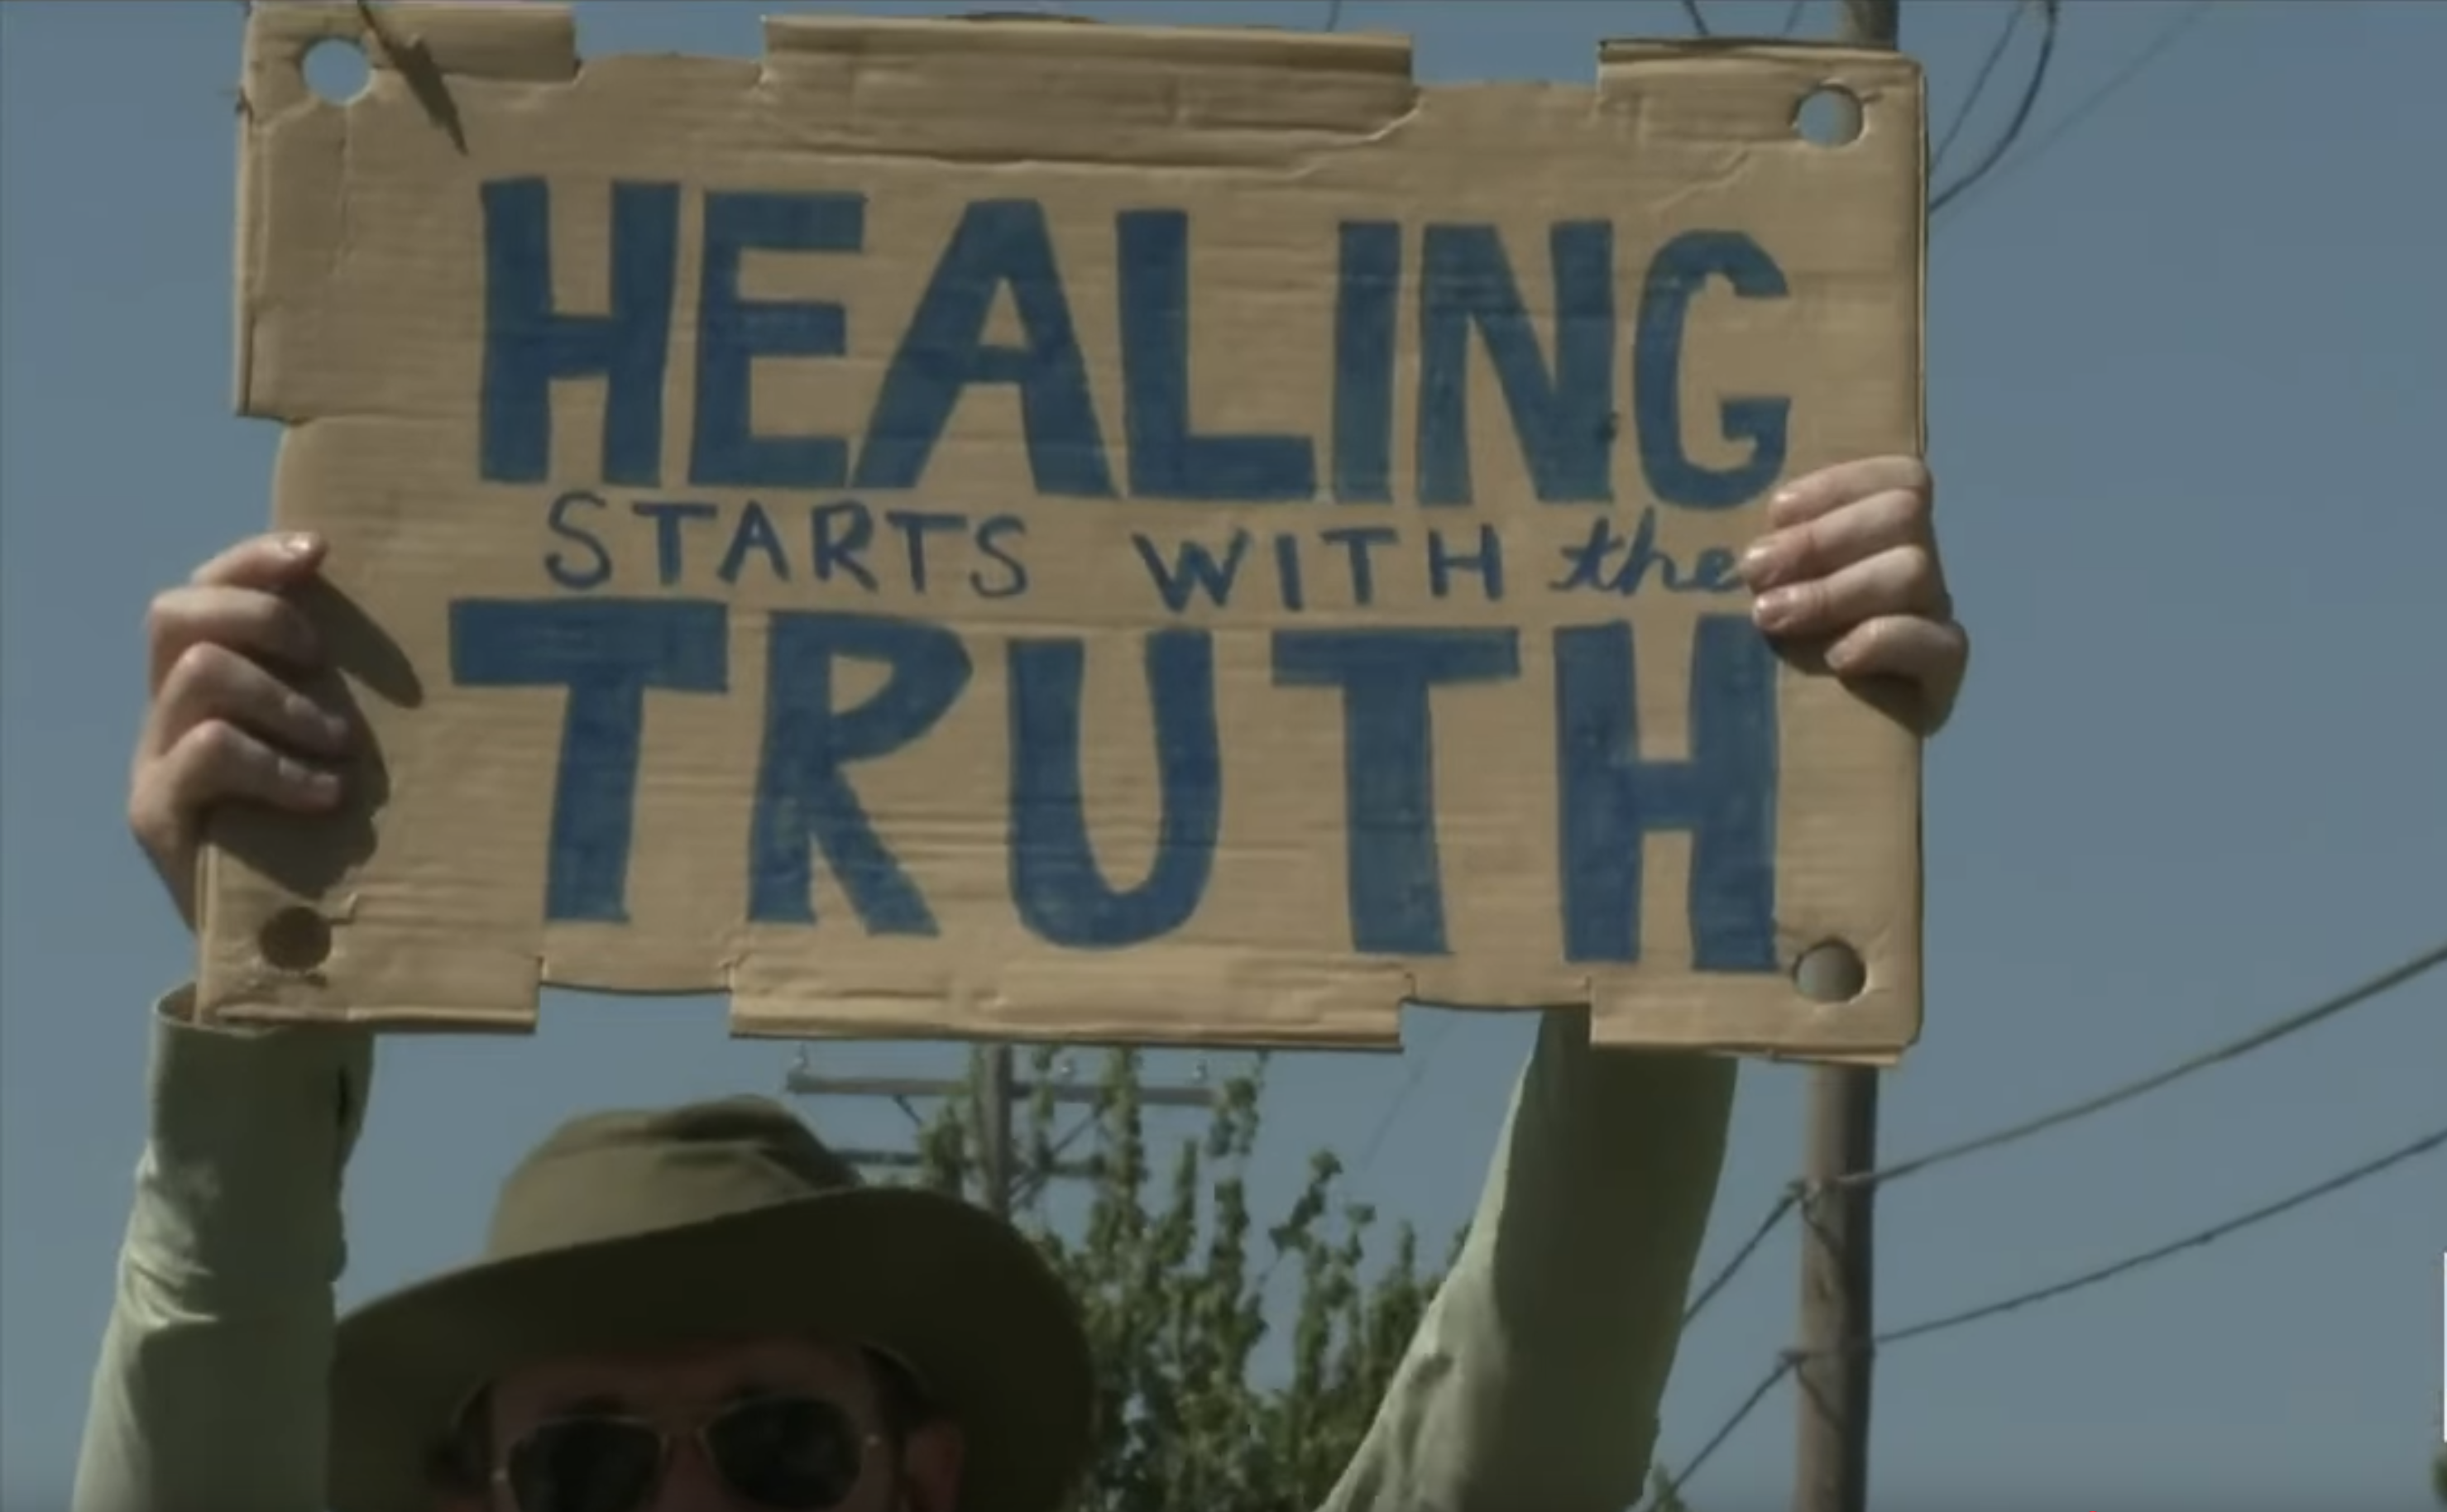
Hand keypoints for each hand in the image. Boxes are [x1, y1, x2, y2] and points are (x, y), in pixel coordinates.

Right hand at [129, 533, 354, 928]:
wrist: (294, 950)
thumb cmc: (339, 836)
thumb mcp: (343, 750)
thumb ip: (351, 694)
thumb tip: (446, 630)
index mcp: (212, 681)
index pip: (208, 588)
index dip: (255, 559)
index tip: (322, 549)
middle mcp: (170, 712)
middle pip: (176, 612)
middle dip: (258, 614)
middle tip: (322, 660)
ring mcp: (156, 761)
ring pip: (197, 674)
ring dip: (281, 697)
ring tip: (340, 745)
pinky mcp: (158, 816)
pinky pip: (206, 752)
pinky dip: (275, 764)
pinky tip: (325, 794)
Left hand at [1737, 456, 1967, 735]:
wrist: (1800, 751)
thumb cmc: (1766, 653)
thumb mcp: (1764, 593)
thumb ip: (1763, 556)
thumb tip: (1723, 530)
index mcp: (1881, 534)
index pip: (1897, 478)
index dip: (1841, 483)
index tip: (1776, 511)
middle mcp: (1916, 566)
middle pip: (1904, 514)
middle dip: (1822, 538)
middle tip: (1754, 572)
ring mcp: (1933, 618)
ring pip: (1914, 570)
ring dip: (1835, 589)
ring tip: (1769, 618)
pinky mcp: (1942, 675)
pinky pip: (1937, 643)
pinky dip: (1883, 640)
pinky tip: (1836, 658)